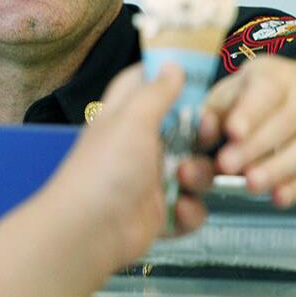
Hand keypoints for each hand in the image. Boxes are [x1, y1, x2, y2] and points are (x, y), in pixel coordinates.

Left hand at [48, 63, 212, 266]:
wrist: (89, 231)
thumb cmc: (106, 167)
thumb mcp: (132, 119)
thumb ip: (155, 92)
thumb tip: (173, 64)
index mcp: (126, 118)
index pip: (144, 85)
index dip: (168, 76)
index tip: (199, 74)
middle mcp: (139, 147)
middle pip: (183, 131)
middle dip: (201, 135)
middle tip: (206, 135)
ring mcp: (150, 182)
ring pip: (193, 170)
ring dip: (198, 175)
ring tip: (184, 181)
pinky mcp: (159, 214)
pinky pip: (190, 208)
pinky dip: (189, 212)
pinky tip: (178, 211)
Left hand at [198, 56, 295, 207]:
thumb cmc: (270, 96)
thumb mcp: (239, 89)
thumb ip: (216, 110)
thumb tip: (204, 131)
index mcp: (275, 77)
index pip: (266, 91)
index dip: (250, 112)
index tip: (233, 131)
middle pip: (283, 123)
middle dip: (254, 147)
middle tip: (226, 165)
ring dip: (276, 169)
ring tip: (251, 184)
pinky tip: (280, 198)